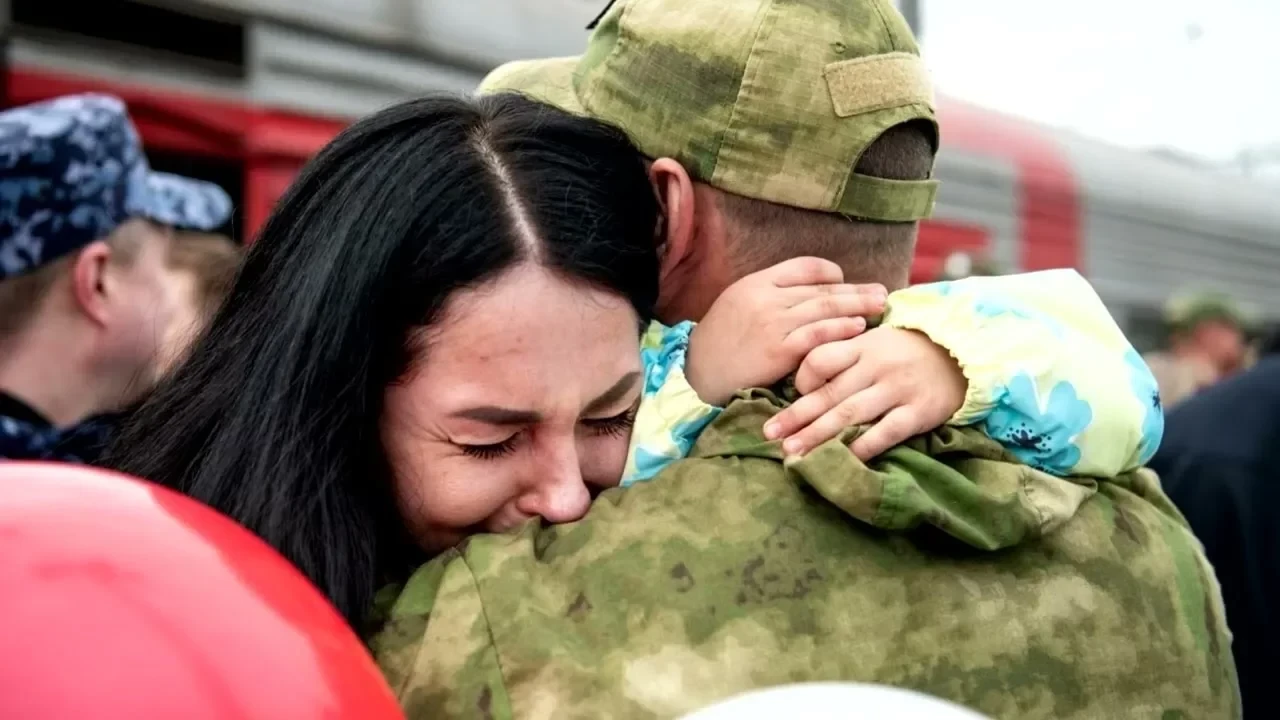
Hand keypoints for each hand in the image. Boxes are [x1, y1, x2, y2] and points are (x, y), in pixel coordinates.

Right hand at [684, 257, 886, 406]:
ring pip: (824, 308)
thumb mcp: (738, 305)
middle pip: (821, 288)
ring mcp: (772, 322)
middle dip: (856, 290)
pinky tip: (858, 328)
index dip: (831, 274)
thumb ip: (770, 296)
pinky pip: (816, 334)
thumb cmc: (720, 344)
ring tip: (880, 306)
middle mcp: (766, 296)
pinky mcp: (777, 349)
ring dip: (857, 306)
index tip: (847, 284)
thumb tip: (806, 294)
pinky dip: (839, 329)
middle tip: (883, 292)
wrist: (697, 375)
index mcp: (757, 281)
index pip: (804, 266)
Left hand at [763, 327, 967, 460]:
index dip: (801, 379)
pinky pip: (885, 432)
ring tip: (793, 453)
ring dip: (818, 436)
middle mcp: (876, 366)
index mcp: (861, 345)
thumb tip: (802, 382)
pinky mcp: (918, 411)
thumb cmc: (906, 350)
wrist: (961, 352)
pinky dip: (862, 447)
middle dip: (796, 417)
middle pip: (828, 393)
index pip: (819, 359)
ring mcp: (897, 389)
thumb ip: (843, 355)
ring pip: (850, 415)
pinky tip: (843, 459)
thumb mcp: (874, 341)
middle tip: (769, 434)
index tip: (790, 396)